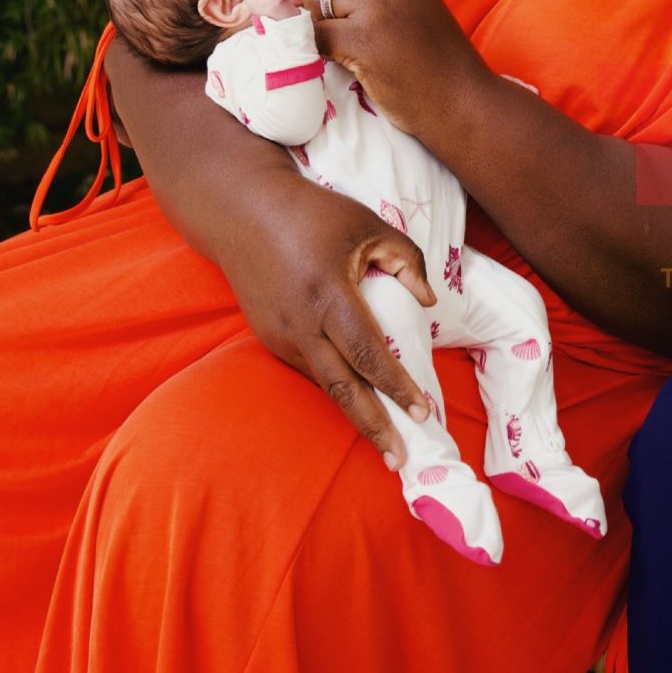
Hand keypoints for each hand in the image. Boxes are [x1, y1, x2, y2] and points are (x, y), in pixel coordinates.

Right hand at [238, 179, 439, 471]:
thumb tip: (428, 304)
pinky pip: (309, 369)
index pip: (369, 352)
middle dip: (374, 427)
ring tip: (387, 442)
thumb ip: (407, 260)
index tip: (423, 412)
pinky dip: (336, 388)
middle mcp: (300, 324)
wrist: (242, 211)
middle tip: (401, 460)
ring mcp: (280, 335)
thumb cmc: (313, 213)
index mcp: (327, 293)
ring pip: (324, 385)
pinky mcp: (269, 338)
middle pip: (342, 389)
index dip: (397, 386)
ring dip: (355, 414)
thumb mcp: (368, 225)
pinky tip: (359, 402)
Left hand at [306, 0, 491, 136]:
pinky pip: (313, 34)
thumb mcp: (417, 7)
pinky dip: (315, 50)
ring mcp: (376, 6)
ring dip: (326, 26)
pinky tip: (343, 63)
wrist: (463, 101)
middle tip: (352, 29)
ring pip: (317, 2)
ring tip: (361, 52)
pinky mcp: (362, 39)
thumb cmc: (439, 63)